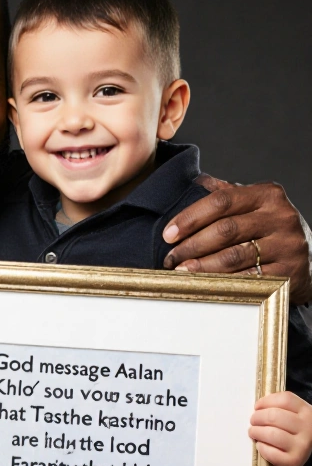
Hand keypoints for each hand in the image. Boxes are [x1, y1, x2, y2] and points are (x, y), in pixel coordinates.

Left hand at [162, 175, 311, 302]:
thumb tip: (192, 182)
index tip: (168, 234)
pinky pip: (248, 278)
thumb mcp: (252, 205)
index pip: (221, 201)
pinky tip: (205, 283)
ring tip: (181, 271)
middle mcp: (281, 217)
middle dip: (191, 246)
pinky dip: (222, 282)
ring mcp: (288, 245)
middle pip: (225, 230)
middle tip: (170, 257)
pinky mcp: (290, 272)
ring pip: (234, 257)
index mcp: (267, 195)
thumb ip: (225, 194)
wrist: (306, 260)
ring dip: (201, 267)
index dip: (190, 217)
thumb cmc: (267, 229)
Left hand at [250, 391, 311, 465]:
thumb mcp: (292, 415)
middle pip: (274, 416)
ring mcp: (302, 445)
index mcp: (307, 412)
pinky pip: (271, 452)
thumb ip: (278, 407)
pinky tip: (261, 446)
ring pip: (272, 433)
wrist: (300, 453)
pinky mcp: (294, 461)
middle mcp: (308, 428)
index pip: (285, 399)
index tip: (257, 407)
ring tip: (253, 432)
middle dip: (257, 417)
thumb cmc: (292, 431)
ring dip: (256, 432)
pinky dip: (261, 448)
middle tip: (253, 421)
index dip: (266, 401)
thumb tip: (257, 407)